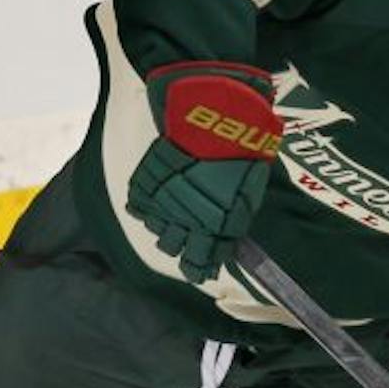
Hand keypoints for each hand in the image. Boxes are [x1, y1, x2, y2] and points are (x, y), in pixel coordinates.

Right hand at [125, 62, 282, 282]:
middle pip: (175, 250)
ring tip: (174, 218)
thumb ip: (236, 214)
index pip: (203, 261)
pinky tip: (155, 202)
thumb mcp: (250, 189)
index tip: (200, 269)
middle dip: (182, 249)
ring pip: (158, 232)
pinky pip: (139, 208)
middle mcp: (188, 222)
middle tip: (188, 241)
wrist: (213, 118)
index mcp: (218, 227)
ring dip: (166, 228)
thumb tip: (231, 232)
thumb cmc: (241, 151)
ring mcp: (165, 204)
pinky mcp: (147, 186)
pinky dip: (146, 208)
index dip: (200, 268)